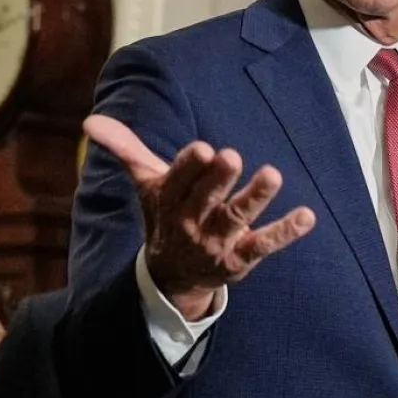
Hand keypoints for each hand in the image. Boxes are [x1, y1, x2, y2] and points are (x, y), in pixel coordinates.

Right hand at [85, 114, 316, 320]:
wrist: (172, 276)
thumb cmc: (165, 215)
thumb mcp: (146, 183)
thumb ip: (125, 149)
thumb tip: (90, 122)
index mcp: (169, 201)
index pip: (178, 181)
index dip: (190, 166)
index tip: (204, 148)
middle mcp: (192, 222)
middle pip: (206, 199)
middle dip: (218, 179)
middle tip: (231, 156)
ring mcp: (217, 243)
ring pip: (236, 219)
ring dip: (254, 198)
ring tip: (273, 175)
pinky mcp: (241, 259)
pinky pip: (264, 245)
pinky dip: (286, 232)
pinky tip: (307, 216)